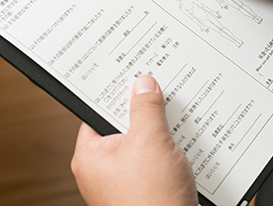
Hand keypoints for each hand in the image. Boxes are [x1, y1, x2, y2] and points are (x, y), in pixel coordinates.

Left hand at [71, 75, 196, 205]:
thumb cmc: (151, 202)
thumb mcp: (150, 142)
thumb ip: (146, 109)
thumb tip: (143, 85)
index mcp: (90, 156)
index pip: (96, 112)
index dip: (115, 94)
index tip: (132, 79)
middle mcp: (101, 171)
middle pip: (122, 127)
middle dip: (143, 114)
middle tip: (158, 98)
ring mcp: (122, 183)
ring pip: (141, 145)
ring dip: (159, 135)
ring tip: (173, 126)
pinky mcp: (143, 191)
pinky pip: (153, 162)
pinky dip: (167, 153)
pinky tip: (182, 149)